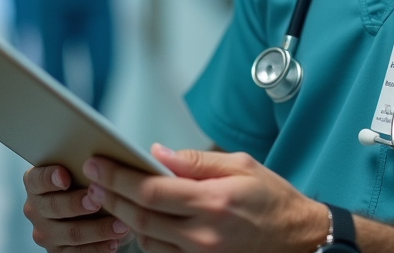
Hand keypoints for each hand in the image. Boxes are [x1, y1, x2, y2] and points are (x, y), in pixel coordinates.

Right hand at [23, 164, 133, 250]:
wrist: (89, 211)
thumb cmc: (87, 182)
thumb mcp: (82, 172)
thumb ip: (85, 168)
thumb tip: (105, 164)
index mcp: (35, 183)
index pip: (37, 179)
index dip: (49, 178)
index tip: (65, 176)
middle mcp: (35, 208)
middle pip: (53, 207)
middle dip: (76, 204)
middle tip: (97, 201)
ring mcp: (45, 232)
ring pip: (70, 233)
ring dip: (97, 229)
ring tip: (120, 224)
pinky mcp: (58, 252)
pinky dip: (98, 248)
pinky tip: (114, 242)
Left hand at [82, 144, 328, 252]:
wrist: (299, 239)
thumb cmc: (273, 200)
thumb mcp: (241, 165)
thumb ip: (194, 162)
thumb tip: (156, 154)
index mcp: (213, 202)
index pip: (151, 191)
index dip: (118, 177)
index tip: (98, 163)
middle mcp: (204, 234)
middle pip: (140, 218)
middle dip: (111, 196)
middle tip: (94, 178)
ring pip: (146, 240)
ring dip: (124, 218)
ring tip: (112, 196)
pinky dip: (146, 236)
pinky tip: (140, 219)